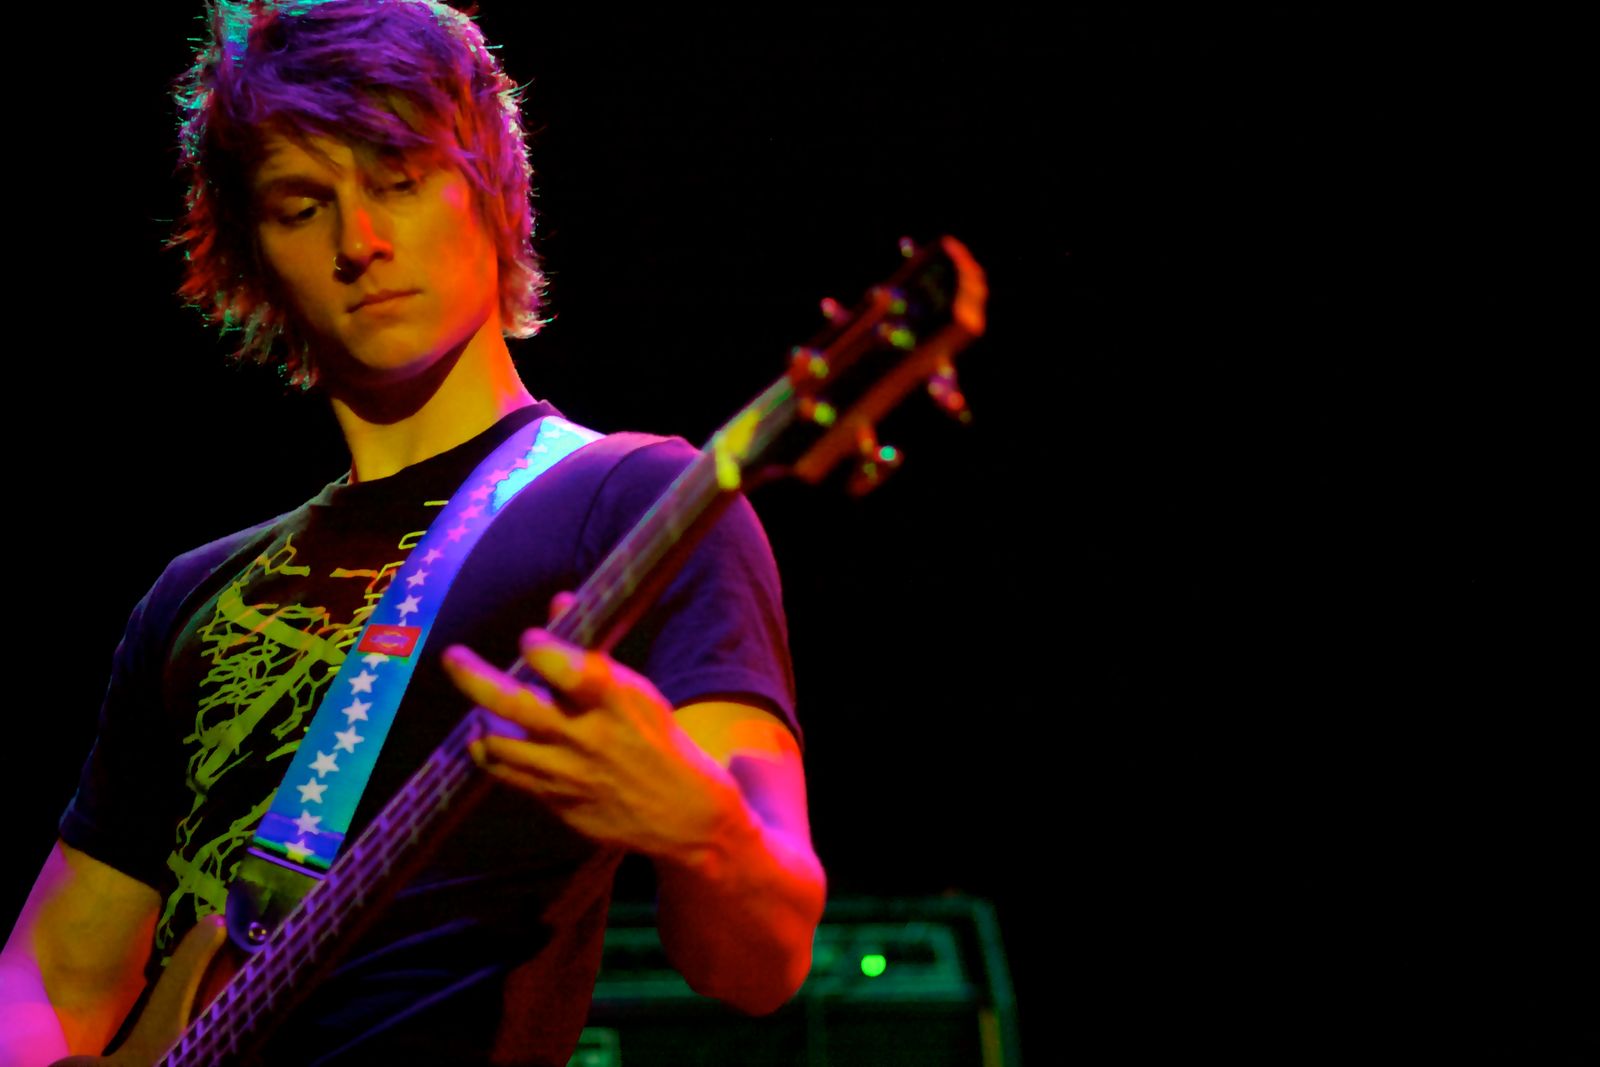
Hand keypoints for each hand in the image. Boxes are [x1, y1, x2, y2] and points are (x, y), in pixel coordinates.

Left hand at [439, 630, 741, 860]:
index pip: (569, 668)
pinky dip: (490, 753)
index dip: (540, 647)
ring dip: (482, 720)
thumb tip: (558, 604)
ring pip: (499, 742)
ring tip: (481, 709)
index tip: (530, 638)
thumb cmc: (655, 739)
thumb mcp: (636, 691)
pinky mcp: (555, 803)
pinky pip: (505, 775)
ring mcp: (567, 774)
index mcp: (615, 702)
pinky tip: (489, 740)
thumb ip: (590, 652)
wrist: (681, 813)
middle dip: (475, 678)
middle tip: (452, 657)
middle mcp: (587, 737)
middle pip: (514, 705)